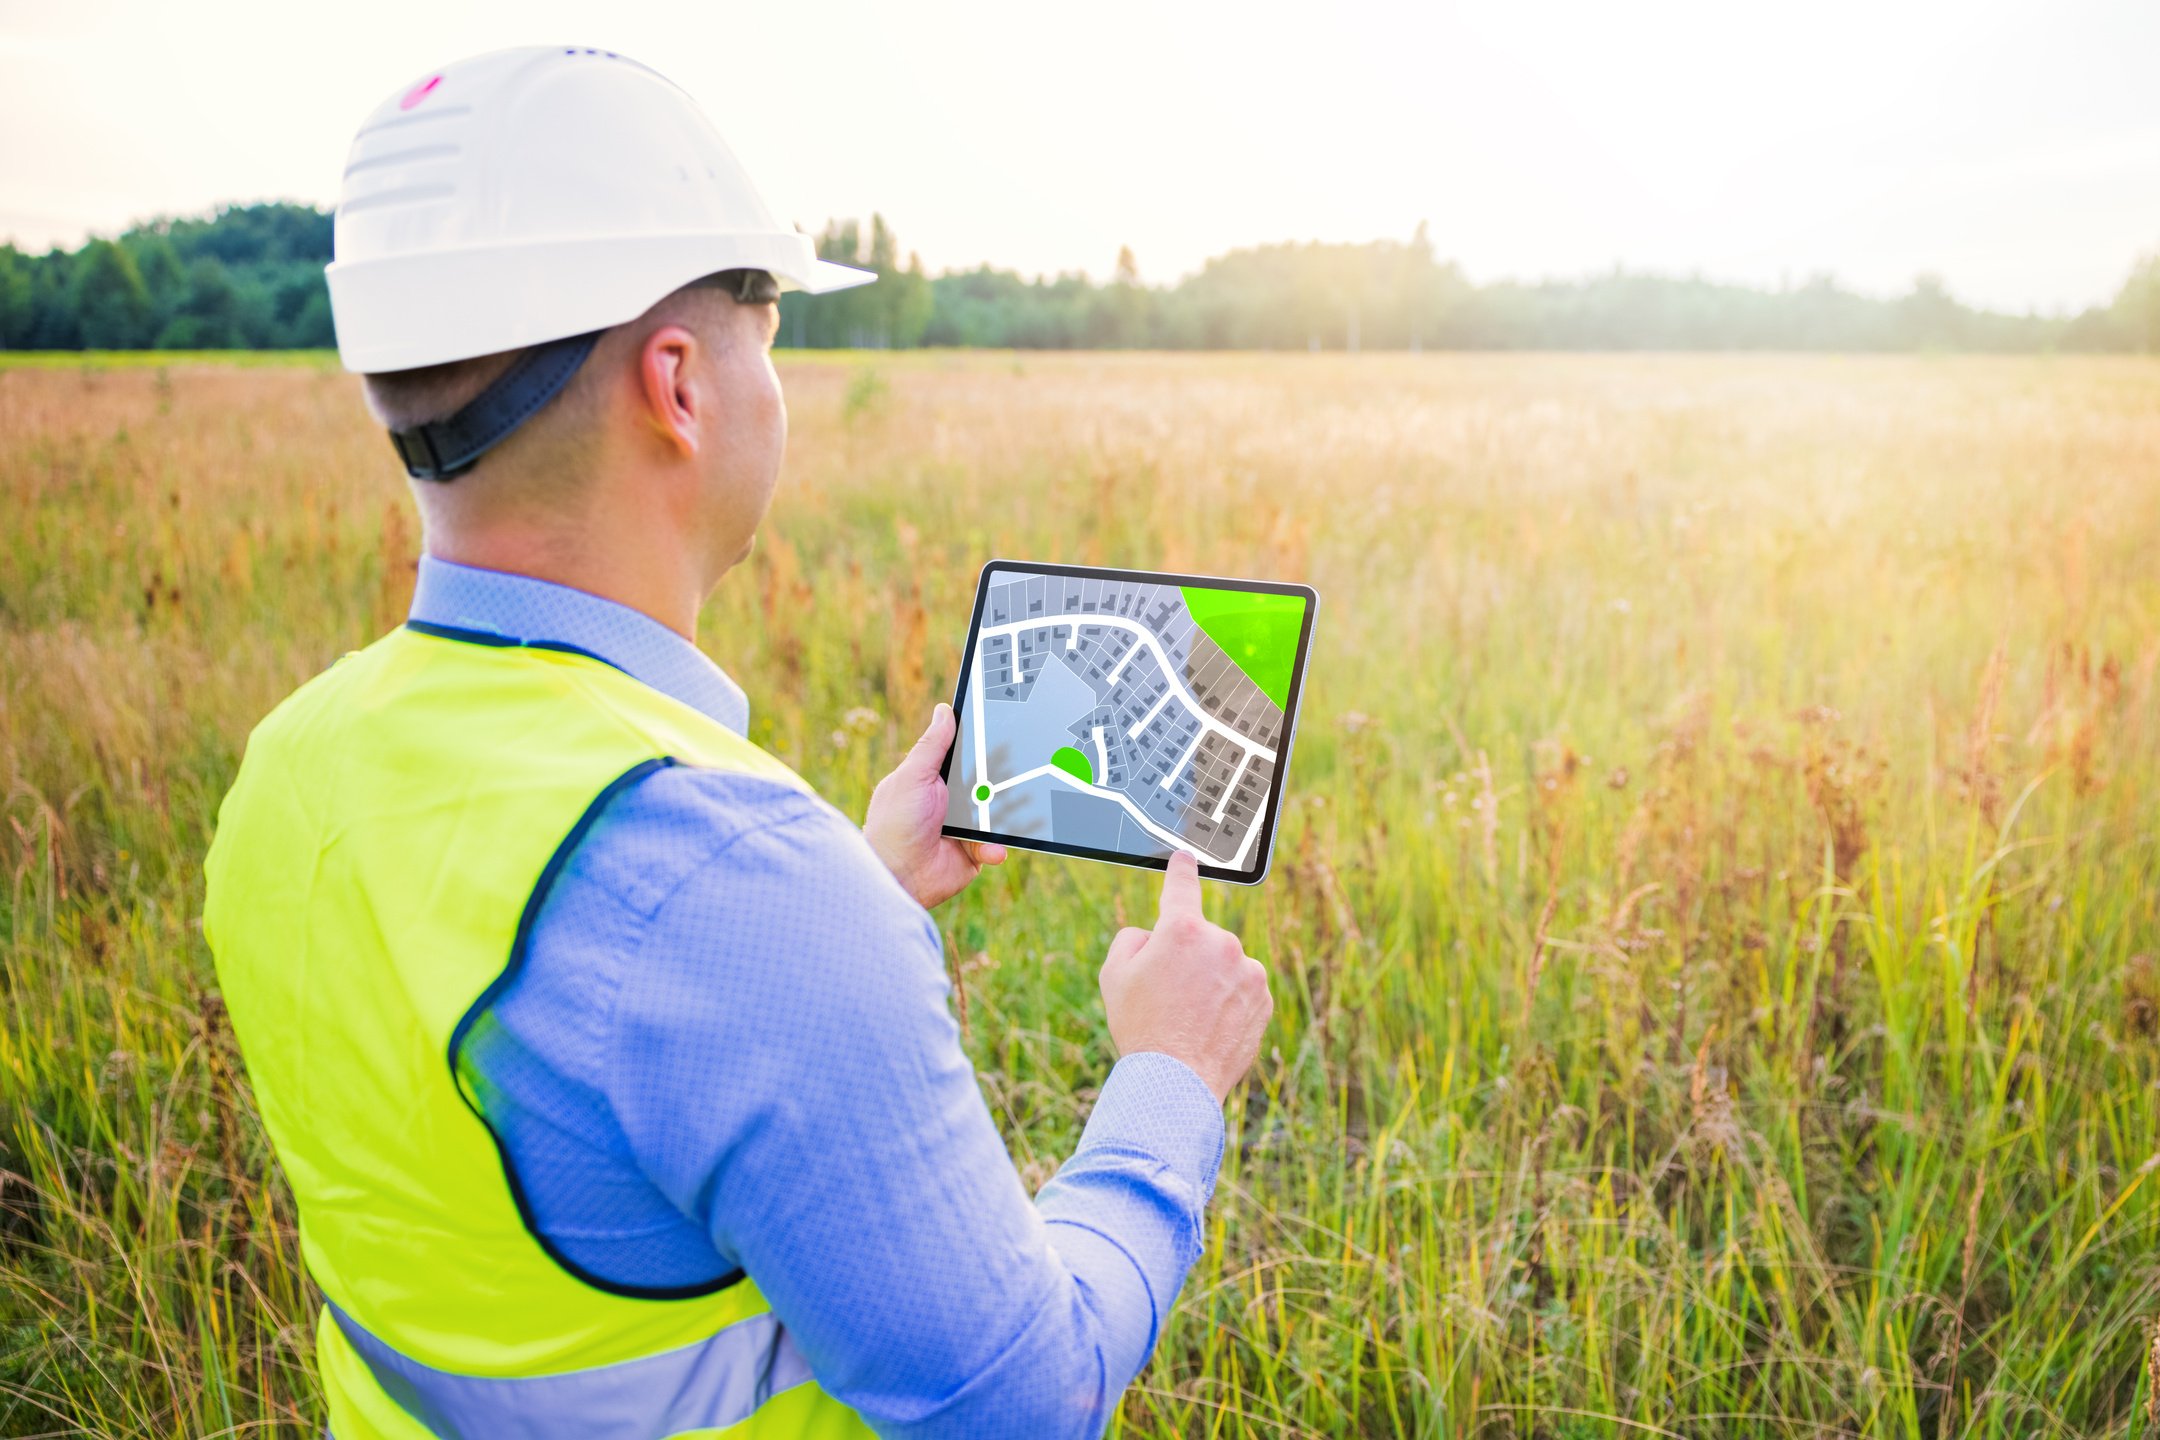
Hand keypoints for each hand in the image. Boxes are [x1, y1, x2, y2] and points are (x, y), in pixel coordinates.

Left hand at [864, 703, 1006, 909]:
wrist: (898, 876)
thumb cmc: (895, 823)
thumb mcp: (912, 776)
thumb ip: (931, 745)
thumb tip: (943, 710)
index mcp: (934, 779)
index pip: (963, 755)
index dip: (982, 745)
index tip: (1004, 728)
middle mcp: (951, 801)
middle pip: (986, 782)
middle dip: (1003, 778)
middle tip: (1024, 768)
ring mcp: (964, 826)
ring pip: (996, 812)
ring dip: (1007, 812)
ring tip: (1019, 808)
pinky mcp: (973, 851)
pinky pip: (994, 844)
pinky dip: (995, 846)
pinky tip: (990, 847)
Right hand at [1098, 851, 1271, 1102]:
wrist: (1176, 1082)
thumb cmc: (1141, 1028)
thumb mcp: (1113, 976)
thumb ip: (1132, 939)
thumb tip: (1152, 935)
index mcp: (1181, 929)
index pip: (1181, 886)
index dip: (1181, 870)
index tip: (1185, 858)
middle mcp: (1221, 942)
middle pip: (1200, 940)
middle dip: (1186, 959)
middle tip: (1167, 996)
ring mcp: (1247, 970)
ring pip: (1224, 966)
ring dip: (1211, 981)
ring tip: (1190, 1018)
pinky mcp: (1264, 998)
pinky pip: (1243, 989)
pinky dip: (1229, 1002)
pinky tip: (1210, 1027)